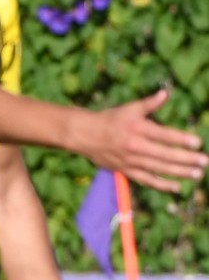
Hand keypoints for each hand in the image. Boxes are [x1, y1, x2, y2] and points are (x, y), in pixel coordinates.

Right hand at [79, 88, 206, 191]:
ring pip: (158, 169)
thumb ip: (149, 103)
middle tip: (204, 161)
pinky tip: (177, 187)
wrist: (83, 135)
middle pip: (164, 154)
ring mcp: (130, 161)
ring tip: (197, 174)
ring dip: (179, 172)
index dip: (181, 139)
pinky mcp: (125, 171)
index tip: (198, 143)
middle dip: (186, 159)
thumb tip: (166, 93)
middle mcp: (135, 146)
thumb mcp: (129, 109)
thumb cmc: (109, 119)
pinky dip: (161, 184)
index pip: (163, 135)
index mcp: (137, 129)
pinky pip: (145, 180)